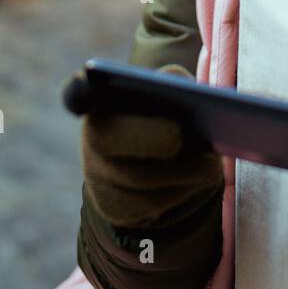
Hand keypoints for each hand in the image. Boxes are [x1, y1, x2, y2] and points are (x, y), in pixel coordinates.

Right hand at [81, 64, 223, 229]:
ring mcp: (98, 175)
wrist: (166, 162)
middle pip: (106, 139)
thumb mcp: (172, 92)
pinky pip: (148, 206)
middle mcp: (93, 135)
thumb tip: (181, 89)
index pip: (78, 91)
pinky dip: (178, 193)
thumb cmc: (170, 114)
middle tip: (177, 136)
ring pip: (136, 179)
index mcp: (103, 98)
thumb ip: (172, 82)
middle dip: (146, 137)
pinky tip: (195, 181)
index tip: (86, 81)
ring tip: (209, 165)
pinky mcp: (114, 207)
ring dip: (178, 172)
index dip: (78, 90)